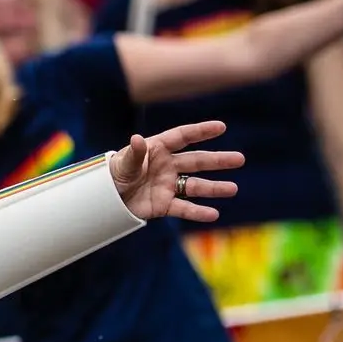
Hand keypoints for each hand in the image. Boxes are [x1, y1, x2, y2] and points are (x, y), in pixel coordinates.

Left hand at [109, 121, 242, 222]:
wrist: (103, 199)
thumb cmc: (111, 175)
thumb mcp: (121, 164)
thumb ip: (133, 154)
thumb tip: (137, 139)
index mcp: (157, 149)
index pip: (182, 137)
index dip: (201, 131)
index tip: (221, 127)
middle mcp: (167, 166)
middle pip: (196, 161)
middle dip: (218, 161)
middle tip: (240, 159)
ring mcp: (167, 185)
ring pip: (195, 186)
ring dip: (214, 188)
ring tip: (233, 189)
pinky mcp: (164, 205)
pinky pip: (184, 208)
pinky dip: (197, 212)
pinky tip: (213, 214)